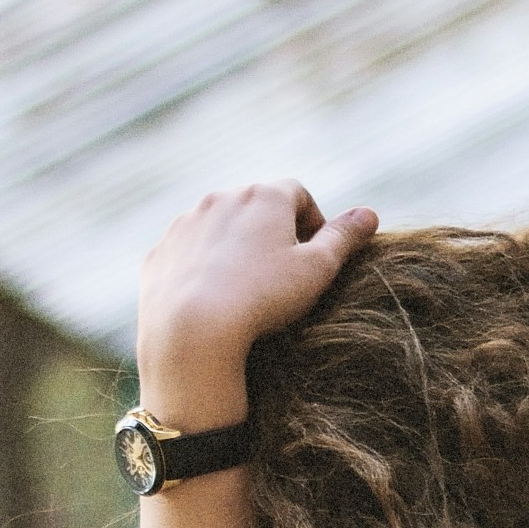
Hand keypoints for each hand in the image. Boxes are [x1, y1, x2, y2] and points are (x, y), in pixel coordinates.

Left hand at [136, 181, 378, 417]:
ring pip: (218, 228)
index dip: (312, 222)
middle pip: (255, 206)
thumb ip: (344, 238)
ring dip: (235, 247)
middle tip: (284, 274)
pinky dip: (202, 267)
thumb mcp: (317, 270)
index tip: (315, 254)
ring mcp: (184, 224)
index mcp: (263, 196)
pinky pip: (188, 253)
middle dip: (272, 232)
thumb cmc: (263, 299)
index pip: (298, 194)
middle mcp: (219, 198)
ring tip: (247, 289)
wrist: (191, 333)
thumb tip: (368, 214)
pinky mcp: (159, 253)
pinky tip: (213, 300)